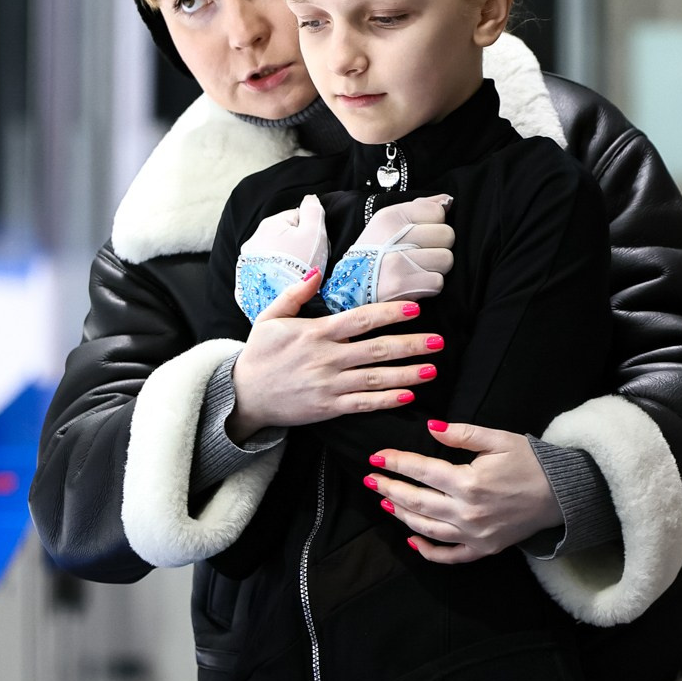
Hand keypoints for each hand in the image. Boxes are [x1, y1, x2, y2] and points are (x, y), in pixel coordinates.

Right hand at [229, 270, 443, 439]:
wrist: (243, 394)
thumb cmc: (259, 354)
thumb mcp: (270, 317)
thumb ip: (296, 294)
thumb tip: (318, 273)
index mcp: (316, 333)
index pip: (360, 320)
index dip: (389, 314)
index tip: (415, 310)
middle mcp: (326, 358)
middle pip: (376, 349)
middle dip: (410, 345)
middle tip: (438, 342)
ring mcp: (328, 385)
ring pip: (375, 378)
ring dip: (406, 374)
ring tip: (432, 369)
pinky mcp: (328, 408)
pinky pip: (363, 404)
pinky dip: (386, 400)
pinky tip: (408, 395)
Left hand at [235, 193, 329, 319]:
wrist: (282, 300)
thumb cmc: (301, 265)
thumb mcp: (315, 232)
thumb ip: (313, 209)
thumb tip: (310, 198)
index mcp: (270, 223)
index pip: (297, 218)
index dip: (311, 232)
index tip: (316, 248)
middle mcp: (254, 238)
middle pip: (284, 236)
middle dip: (297, 246)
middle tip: (308, 263)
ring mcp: (248, 259)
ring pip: (275, 253)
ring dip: (285, 260)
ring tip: (296, 274)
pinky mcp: (247, 277)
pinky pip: (266, 269)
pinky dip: (275, 273)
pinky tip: (284, 281)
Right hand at [322, 195, 454, 310]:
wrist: (351, 285)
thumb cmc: (375, 252)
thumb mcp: (388, 222)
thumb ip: (420, 207)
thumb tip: (448, 201)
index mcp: (392, 215)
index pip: (438, 212)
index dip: (434, 226)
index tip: (419, 236)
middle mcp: (394, 235)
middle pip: (447, 235)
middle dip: (439, 247)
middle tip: (420, 255)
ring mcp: (398, 261)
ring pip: (446, 259)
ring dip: (436, 268)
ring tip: (417, 269)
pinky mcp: (402, 285)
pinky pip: (437, 282)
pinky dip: (429, 286)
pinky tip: (415, 283)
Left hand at [363, 420, 561, 563]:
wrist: (563, 494)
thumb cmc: (532, 462)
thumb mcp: (499, 440)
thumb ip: (463, 434)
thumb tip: (431, 428)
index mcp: (469, 482)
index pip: (421, 471)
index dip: (396, 463)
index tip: (376, 457)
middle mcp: (467, 513)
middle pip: (416, 502)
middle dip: (390, 489)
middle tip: (371, 479)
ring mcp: (474, 535)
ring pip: (426, 529)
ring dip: (401, 516)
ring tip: (385, 502)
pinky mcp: (484, 549)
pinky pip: (450, 556)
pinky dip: (428, 551)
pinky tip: (412, 539)